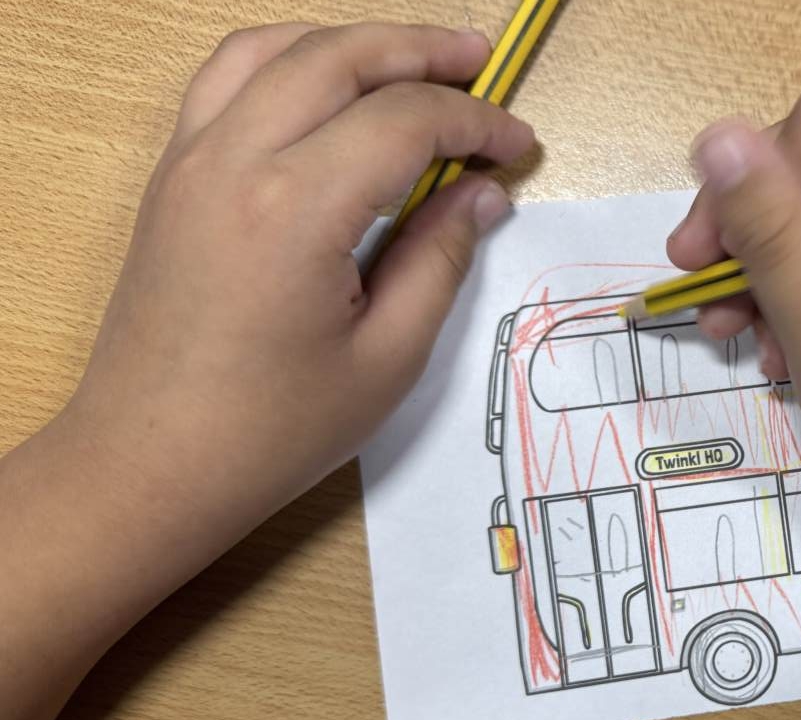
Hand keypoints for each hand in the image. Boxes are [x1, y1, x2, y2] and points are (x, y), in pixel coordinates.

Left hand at [65, 22, 534, 527]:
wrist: (152, 463)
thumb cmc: (270, 430)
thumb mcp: (387, 357)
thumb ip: (441, 259)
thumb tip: (483, 192)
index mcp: (295, 210)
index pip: (405, 120)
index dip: (475, 123)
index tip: (518, 147)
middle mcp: (234, 162)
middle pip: (340, 57)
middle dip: (423, 51)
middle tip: (486, 65)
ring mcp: (191, 161)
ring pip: (276, 49)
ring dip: (353, 44)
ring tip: (414, 61)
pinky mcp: (173, 177)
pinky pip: (227, 79)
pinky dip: (288, 61)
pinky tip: (331, 88)